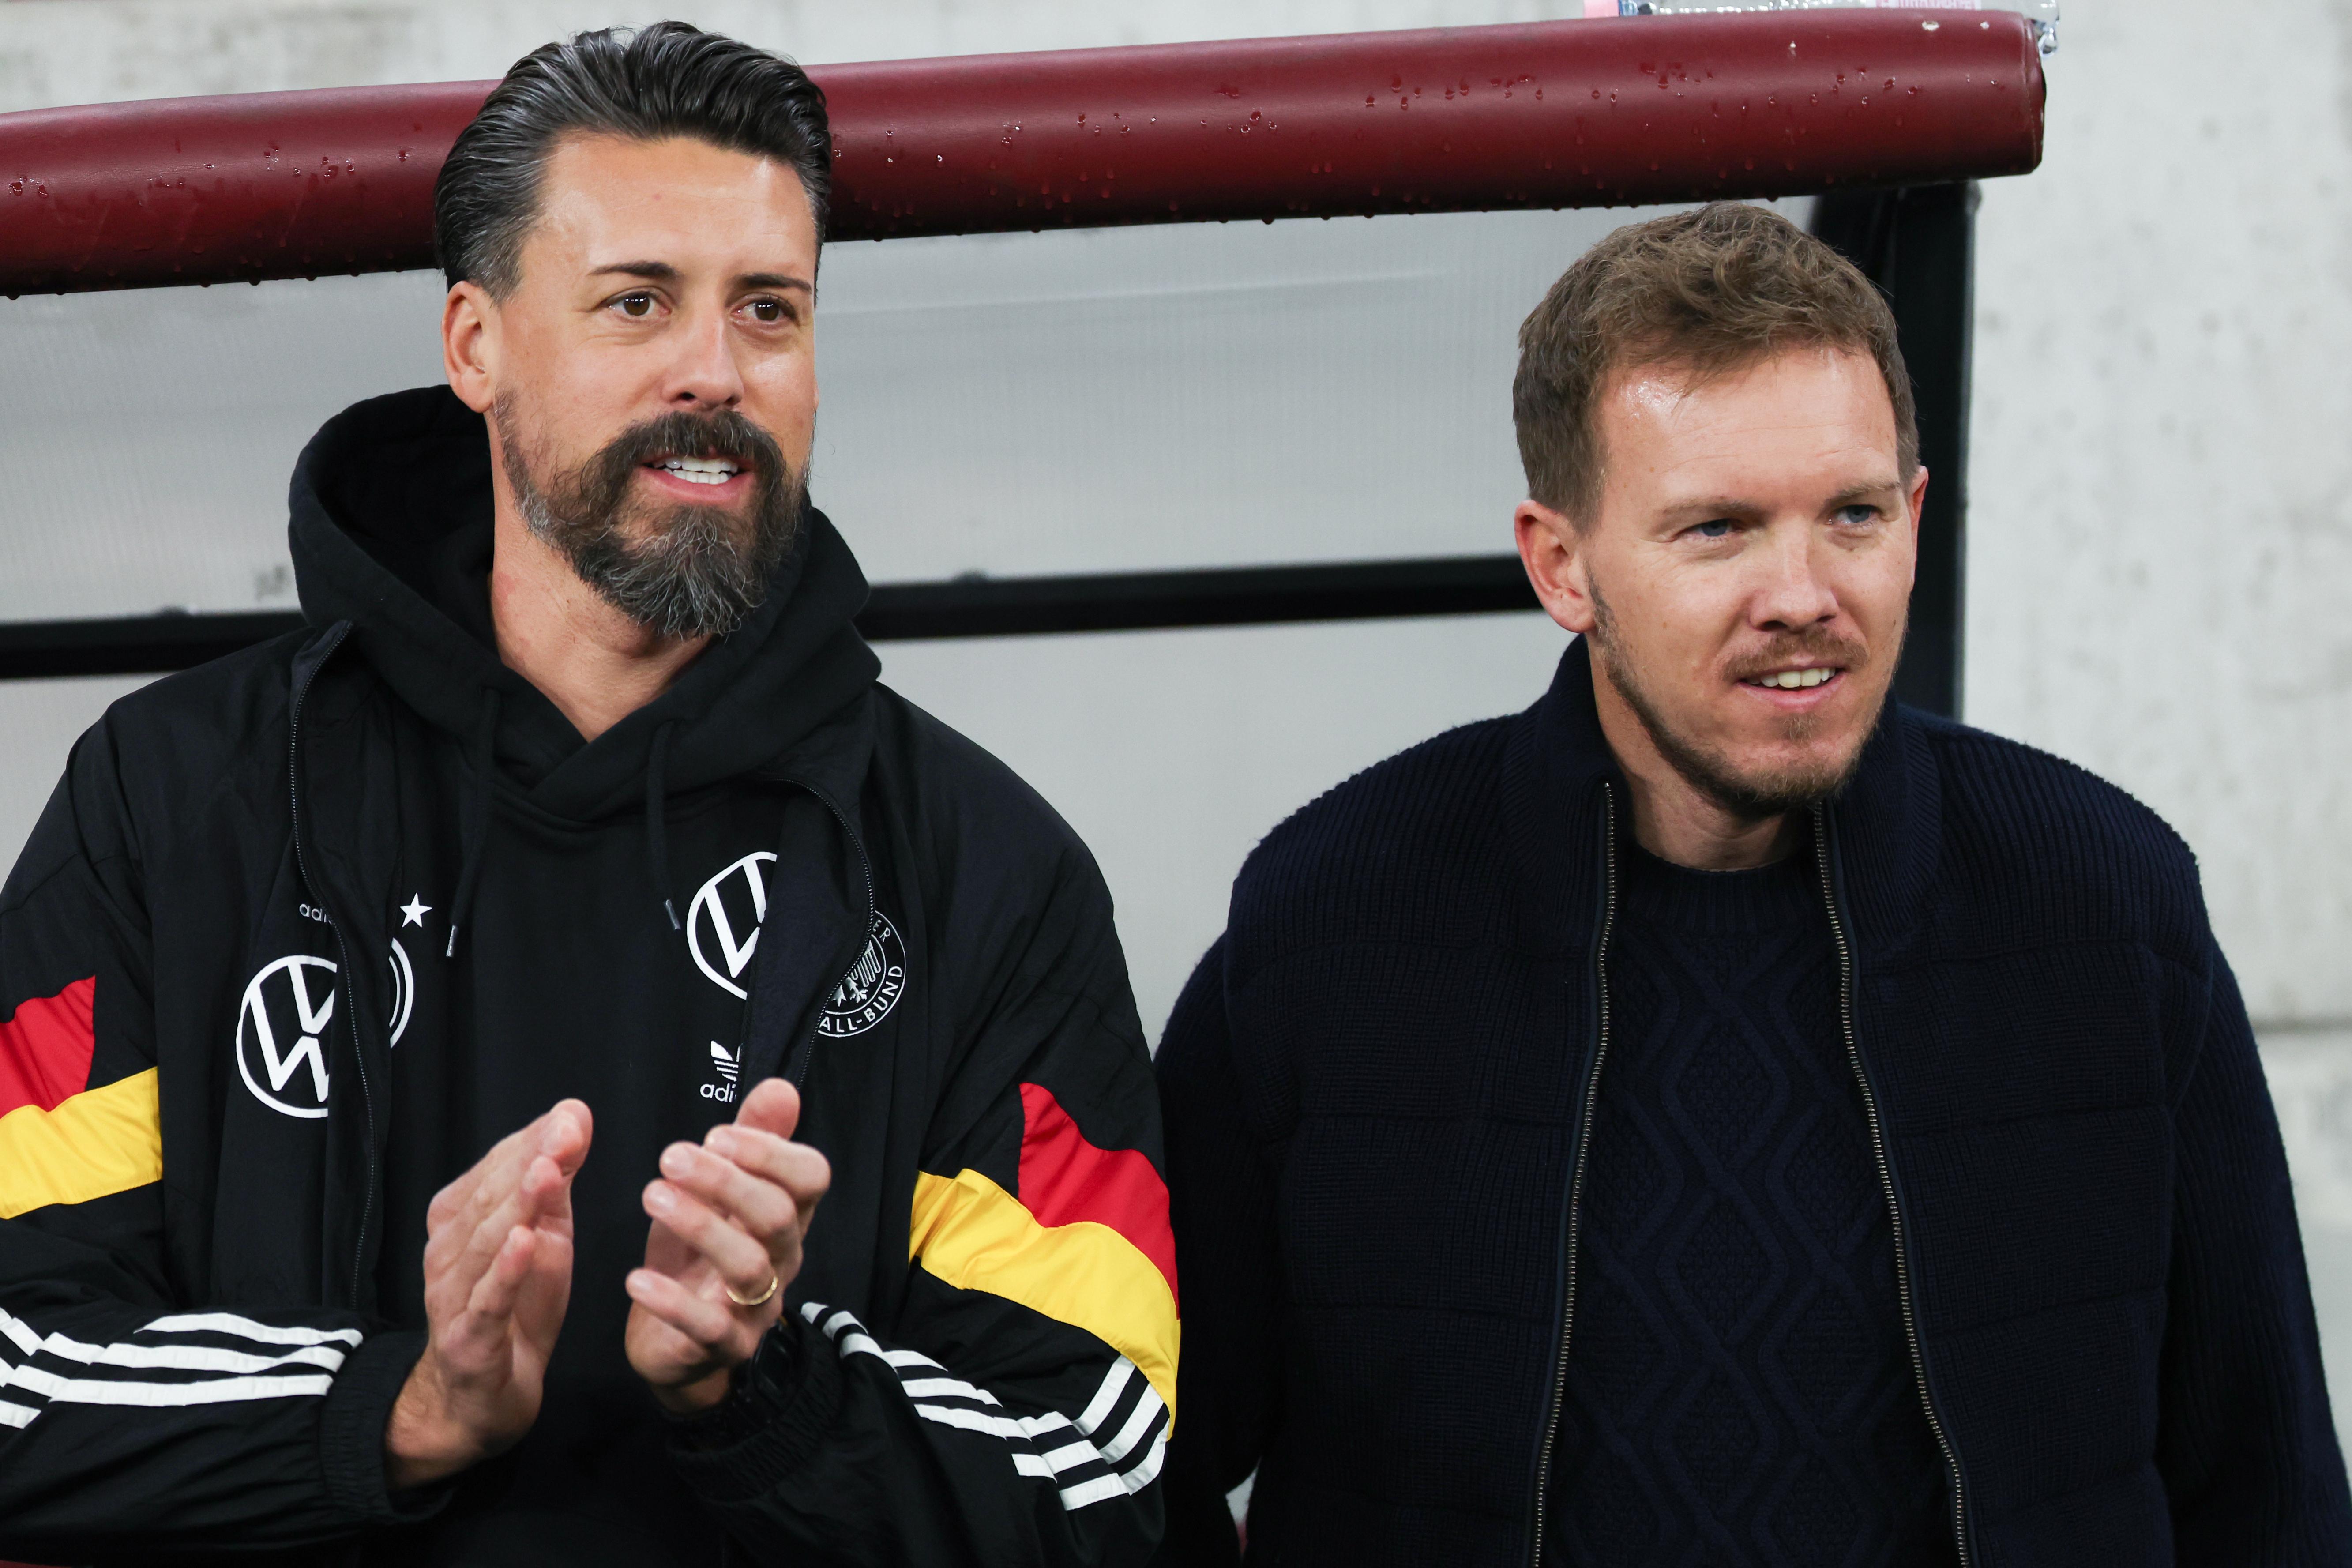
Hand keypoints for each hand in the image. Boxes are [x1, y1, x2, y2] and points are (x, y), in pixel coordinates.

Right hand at [384, 1099, 590, 1489]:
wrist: (484, 1394)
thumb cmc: (518, 1305)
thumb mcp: (547, 1236)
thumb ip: (556, 1182)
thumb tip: (573, 1117)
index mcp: (462, 1218)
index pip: (498, 1167)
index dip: (535, 1140)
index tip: (573, 1116)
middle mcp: (449, 1250)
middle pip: (491, 1197)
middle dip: (530, 1160)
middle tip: (567, 1131)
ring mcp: (453, 1294)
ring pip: (487, 1242)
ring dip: (517, 1205)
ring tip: (547, 1172)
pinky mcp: (468, 1337)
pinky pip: (486, 1300)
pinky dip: (505, 1271)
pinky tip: (525, 1243)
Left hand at [626, 1077, 830, 1414]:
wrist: (678, 1345)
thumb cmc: (697, 1256)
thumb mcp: (718, 1195)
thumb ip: (750, 1141)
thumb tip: (781, 1088)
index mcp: (784, 1217)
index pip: (810, 1178)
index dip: (770, 1151)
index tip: (716, 1134)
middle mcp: (781, 1259)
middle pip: (778, 1215)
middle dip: (727, 1181)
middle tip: (670, 1156)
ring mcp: (756, 1307)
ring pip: (749, 1267)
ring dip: (701, 1226)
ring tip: (651, 1197)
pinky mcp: (723, 1347)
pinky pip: (707, 1327)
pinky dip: (672, 1302)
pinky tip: (636, 1278)